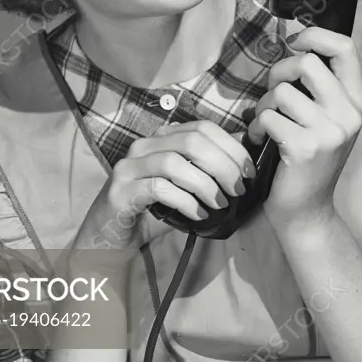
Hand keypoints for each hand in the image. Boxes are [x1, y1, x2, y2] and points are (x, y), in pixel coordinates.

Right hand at [74, 120, 255, 251]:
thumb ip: (208, 166)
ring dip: (205, 184)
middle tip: (238, 189)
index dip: (231, 146)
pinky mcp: (121, 191)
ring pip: (174, 163)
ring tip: (220, 204)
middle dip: (222, 165)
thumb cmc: (153, 207)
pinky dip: (184, 201)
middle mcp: (143, 145)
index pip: (202, 127)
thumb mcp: (185, 183)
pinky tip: (198, 215)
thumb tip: (244, 151)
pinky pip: (158, 189)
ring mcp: (129, 167)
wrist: (112, 234)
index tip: (249, 171)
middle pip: (191, 141)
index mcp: (161, 138)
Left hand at [246, 26, 361, 238]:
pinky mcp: (304, 148)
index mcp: (358, 101)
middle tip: (274, 95)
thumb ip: (320, 84)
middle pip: (306, 62)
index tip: (295, 44)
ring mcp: (329, 132)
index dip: (314, 35)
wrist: (307, 210)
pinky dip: (256, 127)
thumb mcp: (326, 117)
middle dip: (278, 73)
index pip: (344, 47)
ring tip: (267, 123)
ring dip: (264, 105)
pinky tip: (260, 141)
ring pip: (281, 91)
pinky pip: (267, 116)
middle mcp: (349, 114)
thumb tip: (295, 43)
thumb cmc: (310, 157)